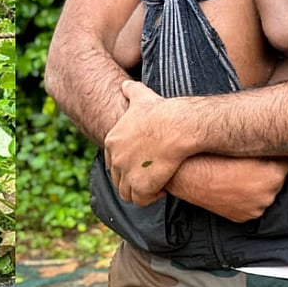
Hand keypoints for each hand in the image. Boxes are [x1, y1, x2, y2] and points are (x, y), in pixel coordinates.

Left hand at [103, 79, 188, 205]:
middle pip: (118, 179)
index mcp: (111, 141)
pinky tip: (163, 188)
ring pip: (127, 193)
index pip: (112, 163)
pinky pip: (141, 200)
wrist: (176, 125)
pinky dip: (151, 197)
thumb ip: (130, 91)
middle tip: (151, 177)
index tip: (143, 165)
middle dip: (133, 180)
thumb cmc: (162, 111)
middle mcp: (114, 158)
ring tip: (157, 184)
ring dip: (141, 191)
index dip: (127, 166)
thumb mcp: (141, 96)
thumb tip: (125, 86)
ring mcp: (125, 173)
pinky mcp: (139, 186)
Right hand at [169, 155, 287, 221]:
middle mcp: (268, 195)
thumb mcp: (241, 145)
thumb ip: (264, 146)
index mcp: (273, 176)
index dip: (275, 154)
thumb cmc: (212, 157)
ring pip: (264, 192)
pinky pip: (251, 204)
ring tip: (236, 174)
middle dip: (266, 170)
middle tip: (246, 162)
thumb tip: (278, 142)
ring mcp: (256, 209)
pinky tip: (232, 186)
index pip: (287, 161)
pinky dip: (245, 197)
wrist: (187, 175)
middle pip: (276, 178)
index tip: (267, 150)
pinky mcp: (243, 217)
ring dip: (256, 184)